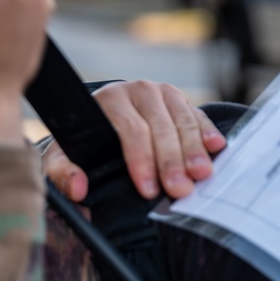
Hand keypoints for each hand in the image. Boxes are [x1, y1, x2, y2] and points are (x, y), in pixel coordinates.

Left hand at [43, 80, 226, 200]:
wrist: (101, 119)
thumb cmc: (83, 142)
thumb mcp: (64, 155)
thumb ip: (63, 172)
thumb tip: (77, 189)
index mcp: (110, 100)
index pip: (130, 130)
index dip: (141, 160)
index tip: (147, 189)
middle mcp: (138, 91)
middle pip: (159, 127)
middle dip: (171, 161)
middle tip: (180, 189)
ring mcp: (162, 93)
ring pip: (181, 121)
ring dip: (193, 150)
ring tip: (201, 175)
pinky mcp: (180, 101)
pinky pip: (197, 115)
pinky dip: (207, 131)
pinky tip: (216, 148)